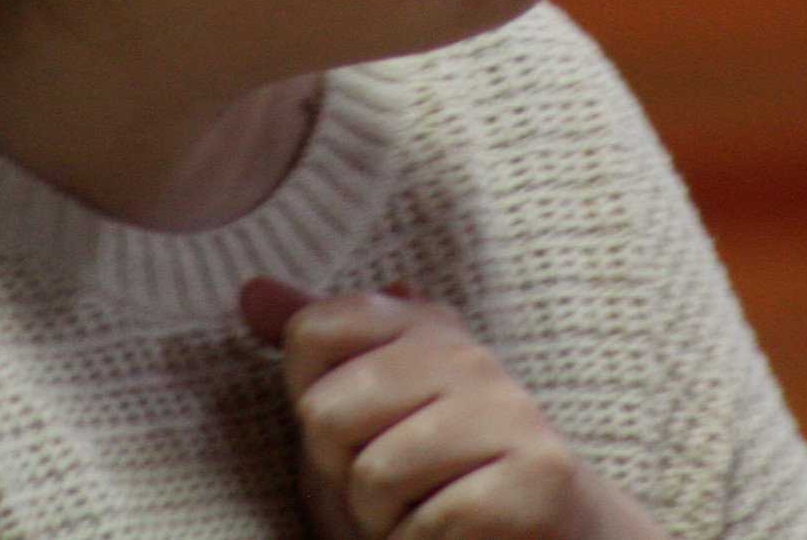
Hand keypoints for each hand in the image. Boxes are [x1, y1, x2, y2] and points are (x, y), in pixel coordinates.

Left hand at [239, 276, 670, 539]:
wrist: (556, 536)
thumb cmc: (438, 481)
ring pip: (373, 476)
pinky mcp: (540, 475)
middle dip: (343, 478)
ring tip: (425, 518)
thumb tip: (250, 290)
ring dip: (387, 525)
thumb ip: (317, 351)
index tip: (355, 434)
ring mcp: (509, 410)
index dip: (310, 405)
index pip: (312, 332)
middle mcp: (467, 356)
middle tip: (394, 493)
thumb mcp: (365, 415)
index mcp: (420, 328)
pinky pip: (429, 525)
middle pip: (326, 412)